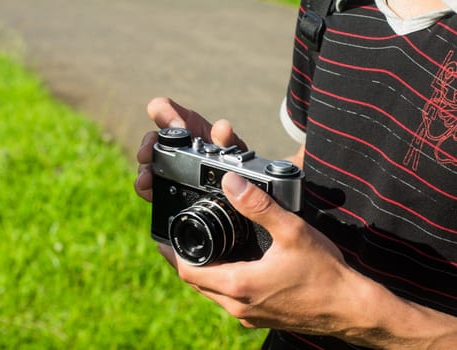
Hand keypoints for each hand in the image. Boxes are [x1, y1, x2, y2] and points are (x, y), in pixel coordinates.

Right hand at [134, 97, 246, 201]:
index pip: (168, 110)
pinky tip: (149, 191)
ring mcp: (169, 166)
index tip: (170, 122)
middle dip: (148, 143)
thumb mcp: (235, 152)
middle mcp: (177, 145)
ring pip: (147, 162)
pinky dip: (146, 187)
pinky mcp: (166, 187)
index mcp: (191, 128)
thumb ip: (229, 139)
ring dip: (144, 168)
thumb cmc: (236, 167)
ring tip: (147, 178)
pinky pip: (149, 185)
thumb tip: (222, 127)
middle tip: (148, 154)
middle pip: (152, 137)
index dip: (165, 112)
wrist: (239, 195)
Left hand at [159, 170, 358, 333]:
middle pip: (196, 284)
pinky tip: (235, 268)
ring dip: (204, 273)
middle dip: (185, 262)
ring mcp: (249, 316)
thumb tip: (230, 183)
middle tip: (181, 240)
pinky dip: (223, 283)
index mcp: (239, 284)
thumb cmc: (324, 273)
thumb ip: (258, 206)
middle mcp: (238, 305)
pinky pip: (230, 301)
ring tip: (204, 249)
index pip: (187, 272)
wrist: (351, 309)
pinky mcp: (261, 319)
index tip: (163, 239)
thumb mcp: (291, 231)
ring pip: (213, 294)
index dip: (171, 254)